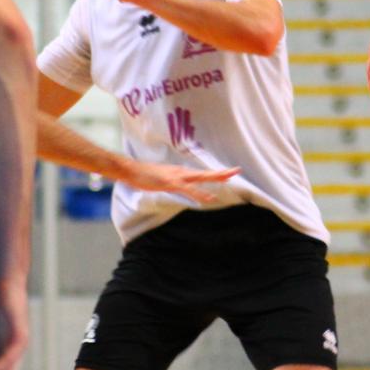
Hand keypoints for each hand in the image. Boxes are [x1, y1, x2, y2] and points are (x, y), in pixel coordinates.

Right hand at [122, 164, 241, 204]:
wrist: (131, 170)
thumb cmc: (145, 175)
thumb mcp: (162, 178)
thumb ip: (172, 181)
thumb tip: (180, 184)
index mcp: (181, 172)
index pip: (202, 173)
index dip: (216, 173)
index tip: (230, 173)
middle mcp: (182, 172)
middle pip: (206, 173)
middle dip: (222, 172)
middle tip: (238, 170)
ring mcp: (177, 177)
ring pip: (200, 178)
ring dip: (215, 178)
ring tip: (229, 179)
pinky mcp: (170, 183)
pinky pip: (188, 189)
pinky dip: (200, 194)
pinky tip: (209, 198)